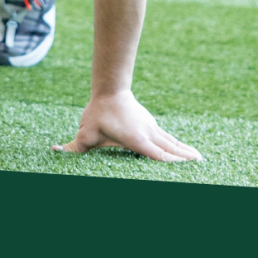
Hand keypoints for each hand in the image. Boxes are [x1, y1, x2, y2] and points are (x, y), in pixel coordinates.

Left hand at [53, 90, 202, 161]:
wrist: (109, 89)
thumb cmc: (97, 113)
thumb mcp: (85, 131)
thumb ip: (73, 146)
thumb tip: (54, 150)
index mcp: (135, 138)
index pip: (156, 153)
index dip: (171, 162)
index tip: (185, 168)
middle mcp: (147, 133)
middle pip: (170, 148)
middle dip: (185, 158)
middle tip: (202, 167)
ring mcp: (151, 128)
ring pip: (172, 142)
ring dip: (186, 152)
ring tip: (202, 161)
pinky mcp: (151, 125)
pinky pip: (168, 138)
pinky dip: (179, 146)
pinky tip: (188, 152)